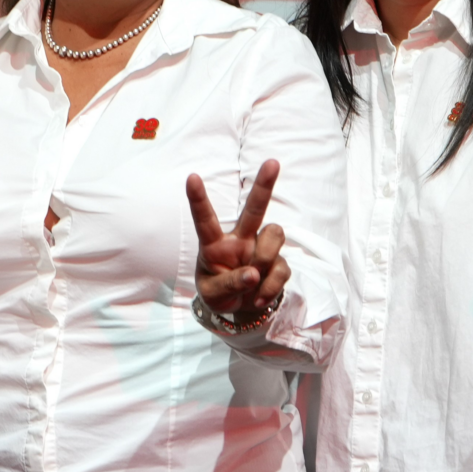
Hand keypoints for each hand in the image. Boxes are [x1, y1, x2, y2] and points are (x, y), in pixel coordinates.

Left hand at [189, 159, 288, 320]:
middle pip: (254, 209)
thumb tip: (253, 275)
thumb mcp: (212, 294)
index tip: (191, 177)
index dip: (198, 199)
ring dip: (265, 258)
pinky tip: (259, 297)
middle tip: (272, 162)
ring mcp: (261, 249)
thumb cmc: (218, 293)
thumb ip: (229, 284)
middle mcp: (240, 239)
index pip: (205, 219)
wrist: (239, 309)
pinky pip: (281, 268)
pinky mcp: (278, 263)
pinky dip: (270, 286)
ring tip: (253, 281)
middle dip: (264, 185)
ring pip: (274, 235)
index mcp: (215, 244)